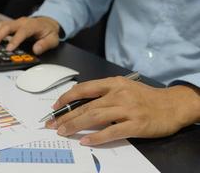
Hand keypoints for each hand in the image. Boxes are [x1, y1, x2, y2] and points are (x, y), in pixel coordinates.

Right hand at [0, 17, 59, 54]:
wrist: (48, 23)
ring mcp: (16, 22)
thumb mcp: (52, 39)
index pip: (22, 32)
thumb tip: (36, 49)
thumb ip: (45, 44)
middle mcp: (22, 22)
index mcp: (32, 25)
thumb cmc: (49, 32)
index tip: (9, 49)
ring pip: (1, 25)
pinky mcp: (11, 24)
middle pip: (7, 26)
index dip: (15, 40)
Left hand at [46, 76, 199, 145]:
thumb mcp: (124, 87)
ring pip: (94, 117)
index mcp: (114, 83)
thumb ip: (104, 93)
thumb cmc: (146, 97)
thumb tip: (81, 102)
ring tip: (62, 132)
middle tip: (52, 124)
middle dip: (66, 116)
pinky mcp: (136, 124)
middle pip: (86, 105)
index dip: (67, 98)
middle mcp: (118, 94)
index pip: (84, 89)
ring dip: (75, 125)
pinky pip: (112, 131)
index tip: (55, 107)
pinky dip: (96, 137)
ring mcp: (127, 109)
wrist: (172, 105)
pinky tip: (85, 141)